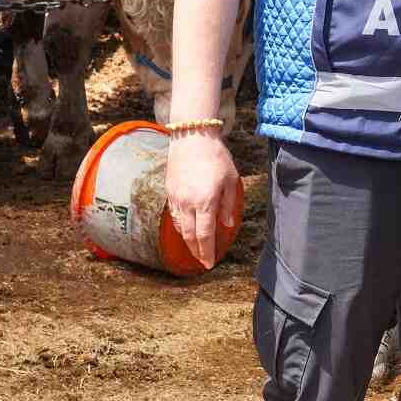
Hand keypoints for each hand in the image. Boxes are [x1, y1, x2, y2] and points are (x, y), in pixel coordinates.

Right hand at [165, 131, 241, 268]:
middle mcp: (188, 203)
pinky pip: (174, 216)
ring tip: (196, 250)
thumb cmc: (216, 156)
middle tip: (203, 262)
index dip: (207, 252)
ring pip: (180, 228)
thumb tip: (226, 224)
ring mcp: (176, 198)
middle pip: (190, 236)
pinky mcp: (169, 192)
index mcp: (205, 201)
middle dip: (197, 252)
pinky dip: (180, 228)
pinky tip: (186, 231)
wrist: (192, 136)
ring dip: (188, 242)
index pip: (205, 235)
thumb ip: (229, 204)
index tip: (210, 264)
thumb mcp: (231, 179)